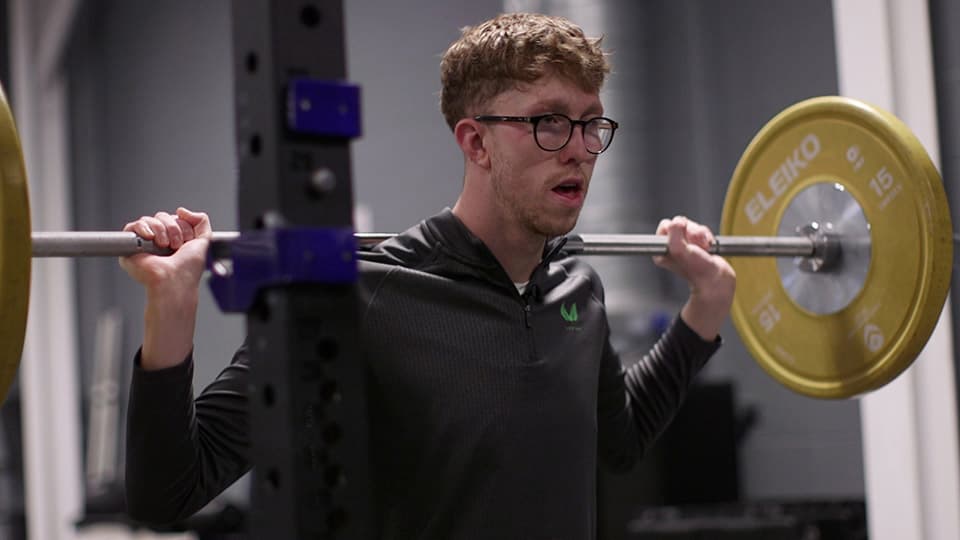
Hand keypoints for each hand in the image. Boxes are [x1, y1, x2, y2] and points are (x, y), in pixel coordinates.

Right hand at [118, 207, 211, 368]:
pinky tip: (150, 238)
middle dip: (173, 228)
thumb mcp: (204, 241)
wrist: (174, 280)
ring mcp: (145, 243)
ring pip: (149, 220)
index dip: (182, 225)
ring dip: (161, 230)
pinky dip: (143, 228)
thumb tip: (182, 210)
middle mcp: (159, 240)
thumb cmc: (187, 269)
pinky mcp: (130, 247)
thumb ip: (201, 221)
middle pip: (162, 216)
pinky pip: (131, 226)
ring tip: (164, 245)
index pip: (174, 218)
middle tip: (176, 244)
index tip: (186, 241)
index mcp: (174, 239)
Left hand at [653, 216, 735, 340]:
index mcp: (662, 249)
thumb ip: (674, 231)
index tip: (683, 241)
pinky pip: (702, 230)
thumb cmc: (697, 270)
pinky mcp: (697, 243)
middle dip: (691, 232)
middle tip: (695, 246)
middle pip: (681, 223)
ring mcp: (685, 244)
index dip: (677, 229)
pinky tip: (707, 248)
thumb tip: (678, 220)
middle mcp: (672, 246)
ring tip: (703, 248)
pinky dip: (707, 237)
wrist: (716, 279)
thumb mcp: (678, 249)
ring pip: (693, 226)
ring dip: (701, 235)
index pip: (665, 225)